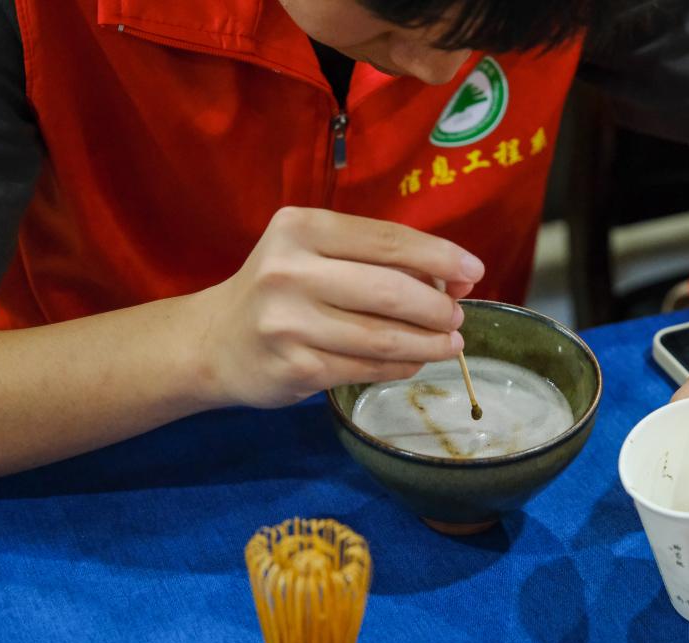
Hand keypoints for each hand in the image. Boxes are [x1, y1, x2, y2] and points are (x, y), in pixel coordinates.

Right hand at [192, 207, 484, 407]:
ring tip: (450, 345)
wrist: (214, 342)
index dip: (440, 256)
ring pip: (383, 336)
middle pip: (390, 290)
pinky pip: (366, 367)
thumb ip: (376, 259)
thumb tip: (456, 279)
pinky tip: (415, 362)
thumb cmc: (280, 290)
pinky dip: (401, 366)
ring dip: (428, 343)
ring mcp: (289, 323)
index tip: (474, 271)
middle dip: (437, 307)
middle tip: (457, 317)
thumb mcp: (315, 255)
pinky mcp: (294, 367)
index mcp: (301, 229)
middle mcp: (289, 271)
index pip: (388, 240)